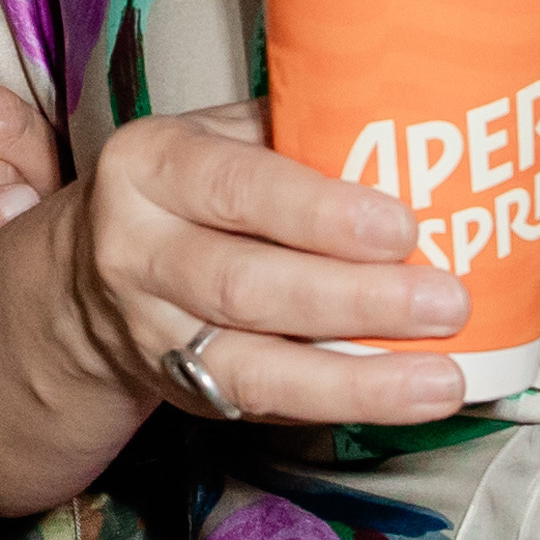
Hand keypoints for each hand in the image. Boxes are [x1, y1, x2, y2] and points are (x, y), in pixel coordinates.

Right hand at [53, 101, 470, 433]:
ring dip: (358, 376)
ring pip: (254, 365)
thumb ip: (299, 134)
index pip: (234, 187)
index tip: (402, 227)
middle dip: (354, 298)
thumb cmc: (192, 189)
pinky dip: (341, 402)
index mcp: (151, 165)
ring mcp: (154, 333)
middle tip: (446, 302)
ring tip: (441, 377)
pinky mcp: (184, 391)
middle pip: (246, 285)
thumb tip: (420, 136)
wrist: (93, 273)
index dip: (318, 212)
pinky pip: (266, 405)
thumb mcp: (222, 137)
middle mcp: (137, 251)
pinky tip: (403, 397)